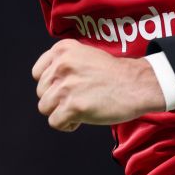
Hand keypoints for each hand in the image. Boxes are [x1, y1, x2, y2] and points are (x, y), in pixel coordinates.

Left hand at [32, 39, 165, 130]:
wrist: (137, 85)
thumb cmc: (113, 73)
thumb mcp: (84, 55)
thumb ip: (63, 64)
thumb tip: (47, 83)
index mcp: (62, 50)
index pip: (37, 73)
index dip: (50, 85)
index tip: (63, 89)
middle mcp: (61, 65)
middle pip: (41, 92)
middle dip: (56, 99)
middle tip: (76, 99)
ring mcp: (66, 86)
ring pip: (44, 107)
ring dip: (60, 112)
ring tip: (77, 110)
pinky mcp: (73, 106)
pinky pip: (54, 122)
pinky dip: (66, 125)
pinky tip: (79, 120)